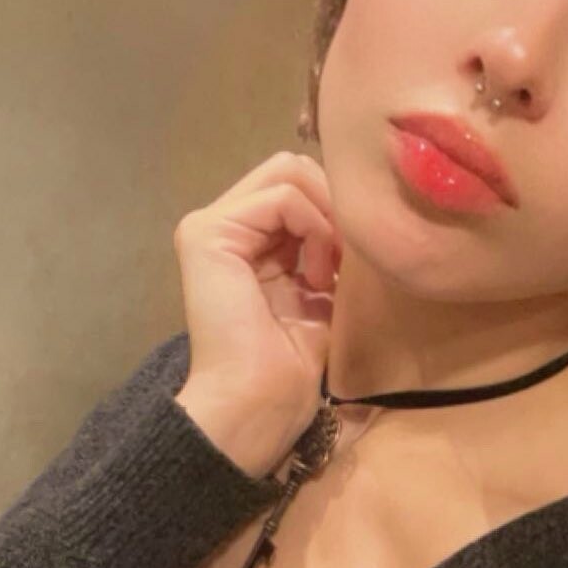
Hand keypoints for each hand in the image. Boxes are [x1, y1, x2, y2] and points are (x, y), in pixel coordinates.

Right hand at [172, 152, 342, 474]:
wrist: (262, 400)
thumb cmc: (294, 359)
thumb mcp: (321, 285)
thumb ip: (326, 241)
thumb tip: (359, 206)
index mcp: (244, 237)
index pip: (299, 183)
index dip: (336, 209)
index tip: (350, 262)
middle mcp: (222, 224)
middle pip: (294, 167)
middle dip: (332, 206)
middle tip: (343, 263)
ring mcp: (209, 226)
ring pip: (289, 172)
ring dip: (325, 219)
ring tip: (325, 273)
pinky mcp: (207, 232)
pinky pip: (282, 196)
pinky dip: (314, 228)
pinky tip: (314, 276)